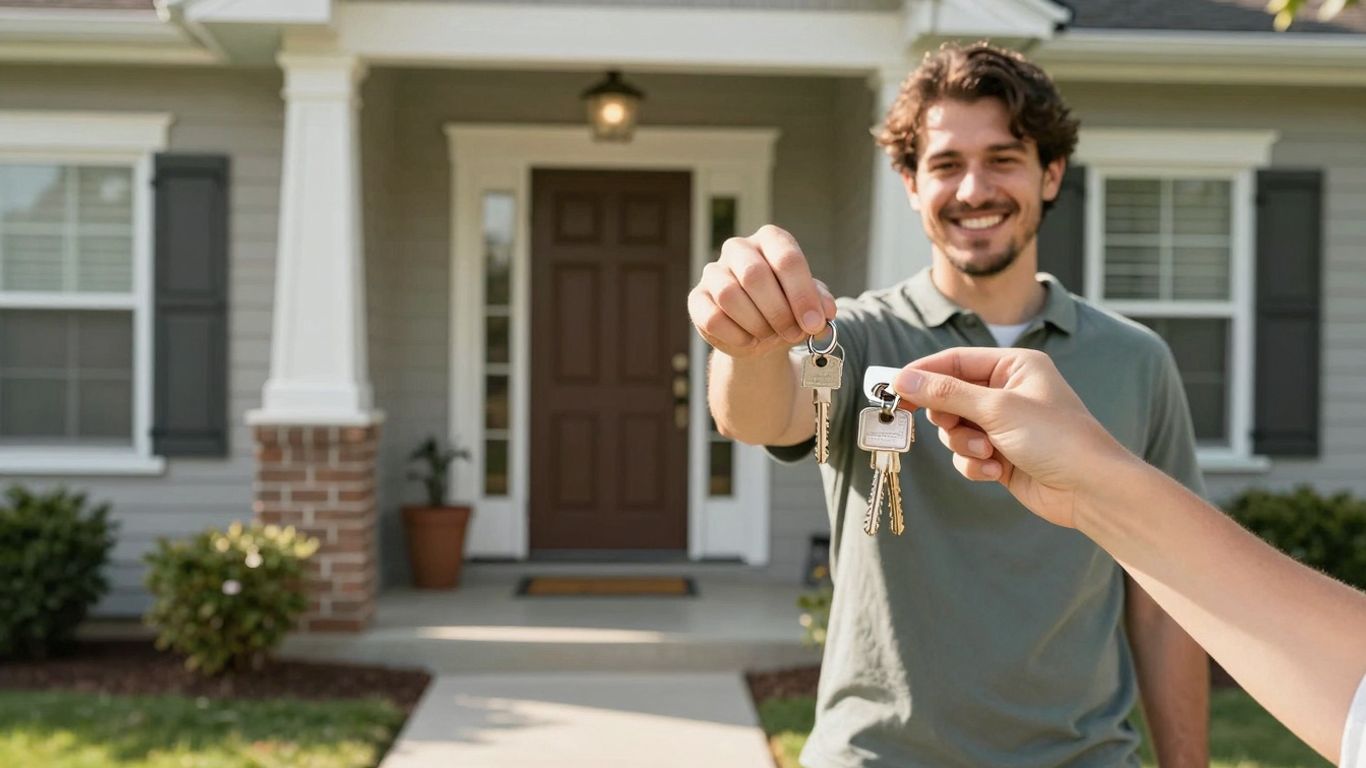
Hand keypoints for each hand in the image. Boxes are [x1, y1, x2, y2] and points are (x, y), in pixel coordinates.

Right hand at [688, 225, 836, 358]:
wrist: (758, 334)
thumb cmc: (786, 310)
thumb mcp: (809, 306)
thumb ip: (820, 305)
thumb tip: (826, 313)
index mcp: (770, 240)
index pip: (786, 258)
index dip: (802, 294)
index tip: (814, 323)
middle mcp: (739, 249)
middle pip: (754, 275)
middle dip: (778, 311)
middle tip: (792, 333)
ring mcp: (714, 271)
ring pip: (729, 295)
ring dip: (756, 323)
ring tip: (769, 335)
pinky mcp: (697, 298)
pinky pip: (712, 317)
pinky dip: (735, 336)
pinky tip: (748, 340)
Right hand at [893, 347, 1134, 528]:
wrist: (1091, 489)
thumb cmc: (1056, 438)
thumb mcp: (997, 408)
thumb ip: (946, 392)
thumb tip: (902, 378)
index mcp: (1013, 366)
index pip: (954, 361)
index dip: (923, 374)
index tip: (893, 389)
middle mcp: (1007, 391)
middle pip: (949, 396)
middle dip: (950, 418)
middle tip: (953, 426)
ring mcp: (1004, 425)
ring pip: (955, 429)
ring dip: (964, 445)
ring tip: (988, 453)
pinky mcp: (1002, 455)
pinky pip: (967, 455)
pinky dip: (975, 464)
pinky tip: (997, 471)